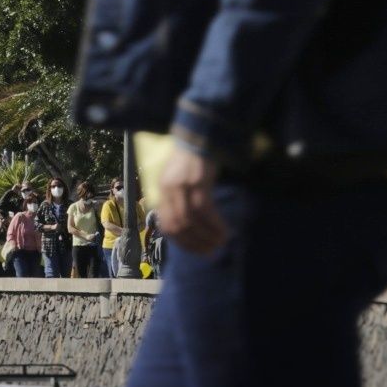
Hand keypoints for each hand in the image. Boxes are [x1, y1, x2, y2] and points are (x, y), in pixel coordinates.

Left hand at [157, 139, 226, 255]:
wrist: (199, 135)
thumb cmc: (191, 160)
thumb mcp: (178, 180)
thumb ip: (178, 200)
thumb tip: (188, 226)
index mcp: (162, 191)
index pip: (167, 226)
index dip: (182, 243)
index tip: (197, 250)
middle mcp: (169, 190)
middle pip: (178, 226)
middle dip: (196, 243)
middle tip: (211, 250)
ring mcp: (182, 186)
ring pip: (191, 221)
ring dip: (207, 236)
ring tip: (220, 241)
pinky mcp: (198, 182)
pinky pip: (204, 210)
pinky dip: (214, 224)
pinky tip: (224, 230)